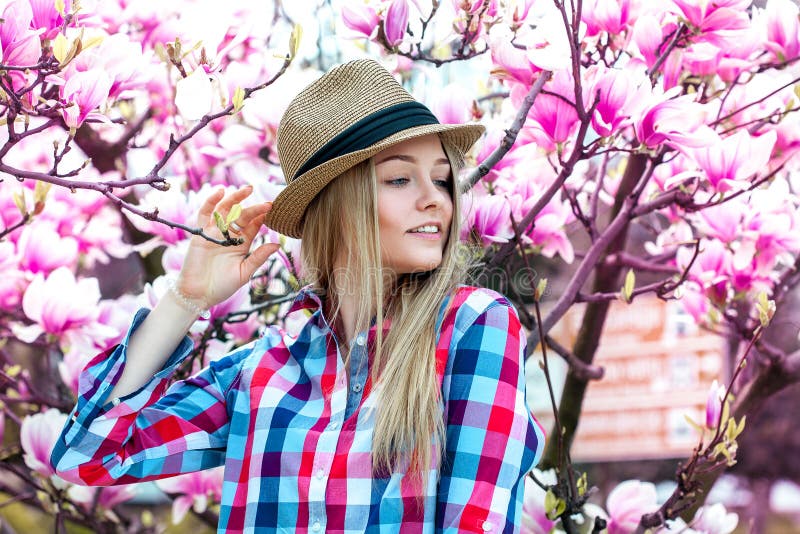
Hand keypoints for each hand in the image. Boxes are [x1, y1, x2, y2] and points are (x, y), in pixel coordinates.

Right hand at [176, 185, 280, 307]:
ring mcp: (214, 233)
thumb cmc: (222, 286)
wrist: (198, 294)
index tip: (272, 209)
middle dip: (253, 207)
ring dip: (235, 199)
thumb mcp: (244, 272)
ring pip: (225, 210)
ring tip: (246, 190)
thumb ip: (258, 258)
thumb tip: (277, 245)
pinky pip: (205, 214)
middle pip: (241, 216)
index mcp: (241, 244)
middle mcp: (228, 236)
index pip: (253, 226)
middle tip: (266, 202)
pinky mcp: (200, 233)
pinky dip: (211, 202)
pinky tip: (220, 192)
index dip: (261, 217)